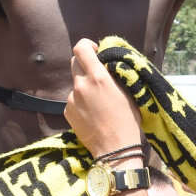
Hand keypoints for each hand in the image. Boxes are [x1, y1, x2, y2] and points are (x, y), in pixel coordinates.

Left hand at [65, 39, 141, 157]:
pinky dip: (81, 103)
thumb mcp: (127, 91)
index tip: (95, 50)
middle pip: (75, 62)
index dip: (87, 45)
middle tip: (98, 75)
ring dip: (85, 87)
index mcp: (98, 77)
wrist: (115, 149)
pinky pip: (73, 100)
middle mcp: (81, 85)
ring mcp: (72, 99)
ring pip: (76, 84)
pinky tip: (93, 115)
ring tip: (99, 104)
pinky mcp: (67, 112)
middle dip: (86, 64)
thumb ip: (113, 73)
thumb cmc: (128, 120)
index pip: (81, 48)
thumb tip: (106, 61)